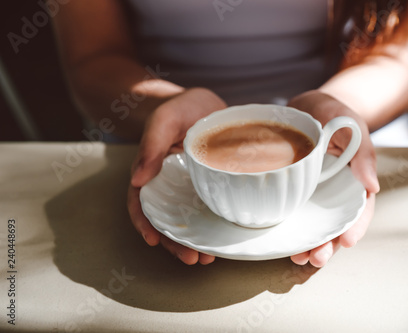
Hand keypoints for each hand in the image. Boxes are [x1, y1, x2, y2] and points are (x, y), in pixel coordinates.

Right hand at [127, 88, 226, 264]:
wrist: (208, 104)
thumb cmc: (181, 108)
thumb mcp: (165, 119)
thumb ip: (151, 144)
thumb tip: (136, 179)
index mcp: (152, 171)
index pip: (141, 202)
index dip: (144, 223)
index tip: (153, 240)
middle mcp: (169, 184)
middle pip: (165, 219)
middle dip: (174, 242)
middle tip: (191, 259)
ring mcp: (190, 187)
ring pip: (187, 220)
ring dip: (194, 241)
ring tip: (206, 258)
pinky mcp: (210, 186)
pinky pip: (208, 210)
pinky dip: (212, 226)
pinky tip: (222, 238)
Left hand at [287, 90, 379, 266]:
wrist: (307, 106)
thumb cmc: (334, 113)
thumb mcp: (351, 125)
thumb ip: (363, 152)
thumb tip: (373, 186)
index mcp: (353, 179)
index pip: (360, 208)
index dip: (356, 227)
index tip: (347, 241)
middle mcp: (334, 191)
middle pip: (335, 224)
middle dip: (328, 245)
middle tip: (316, 258)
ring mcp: (313, 193)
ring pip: (314, 225)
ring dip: (308, 245)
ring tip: (299, 258)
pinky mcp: (294, 191)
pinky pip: (293, 213)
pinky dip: (290, 230)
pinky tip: (282, 242)